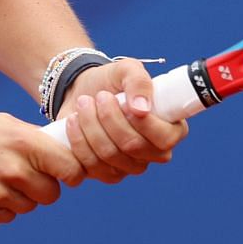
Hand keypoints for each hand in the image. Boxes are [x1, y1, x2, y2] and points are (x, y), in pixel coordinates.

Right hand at [0, 113, 82, 222]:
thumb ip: (32, 139)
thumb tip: (65, 154)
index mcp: (21, 142)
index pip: (69, 168)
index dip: (73, 173)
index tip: (70, 174)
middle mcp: (12, 169)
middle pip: (52, 193)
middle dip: (45, 186)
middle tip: (28, 175)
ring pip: (30, 206)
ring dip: (22, 197)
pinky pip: (9, 216)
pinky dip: (3, 206)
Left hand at [55, 59, 188, 183]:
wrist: (82, 92)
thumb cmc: (111, 82)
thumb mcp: (127, 70)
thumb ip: (139, 81)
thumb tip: (141, 109)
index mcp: (170, 130)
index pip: (164, 139)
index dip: (143, 123)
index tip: (123, 102)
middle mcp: (152, 153)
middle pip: (132, 146)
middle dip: (110, 118)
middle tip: (99, 97)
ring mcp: (128, 167)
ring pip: (108, 156)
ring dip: (90, 125)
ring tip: (84, 103)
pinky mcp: (103, 173)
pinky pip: (89, 166)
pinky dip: (77, 141)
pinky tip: (73, 121)